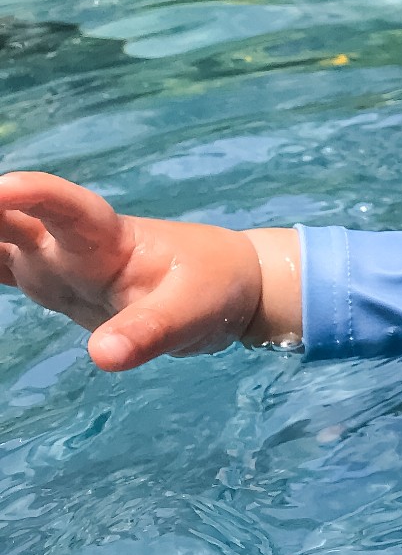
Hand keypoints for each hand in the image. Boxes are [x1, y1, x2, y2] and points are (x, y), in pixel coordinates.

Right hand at [0, 172, 297, 370]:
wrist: (225, 285)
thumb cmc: (212, 288)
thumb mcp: (192, 315)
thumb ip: (148, 334)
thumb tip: (103, 358)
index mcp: (106, 237)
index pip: (64, 207)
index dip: (31, 196)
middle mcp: (65, 242)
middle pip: (3, 218)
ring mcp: (48, 258)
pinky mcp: (42, 279)